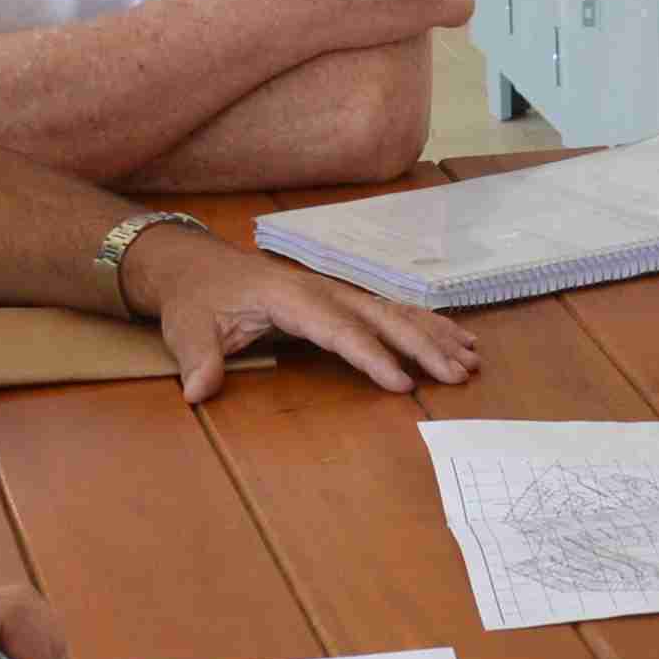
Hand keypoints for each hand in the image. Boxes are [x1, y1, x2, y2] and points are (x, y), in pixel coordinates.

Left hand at [124, 225, 481, 401]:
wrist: (194, 267)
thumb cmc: (196, 301)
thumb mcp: (187, 330)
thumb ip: (198, 360)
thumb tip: (198, 391)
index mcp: (291, 298)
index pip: (339, 330)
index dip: (372, 356)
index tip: (402, 382)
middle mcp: (323, 290)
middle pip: (382, 317)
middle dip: (423, 345)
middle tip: (458, 373)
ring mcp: (335, 292)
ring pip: (394, 311)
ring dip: (434, 334)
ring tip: (471, 358)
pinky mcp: (341, 299)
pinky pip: (390, 310)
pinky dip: (426, 324)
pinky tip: (456, 337)